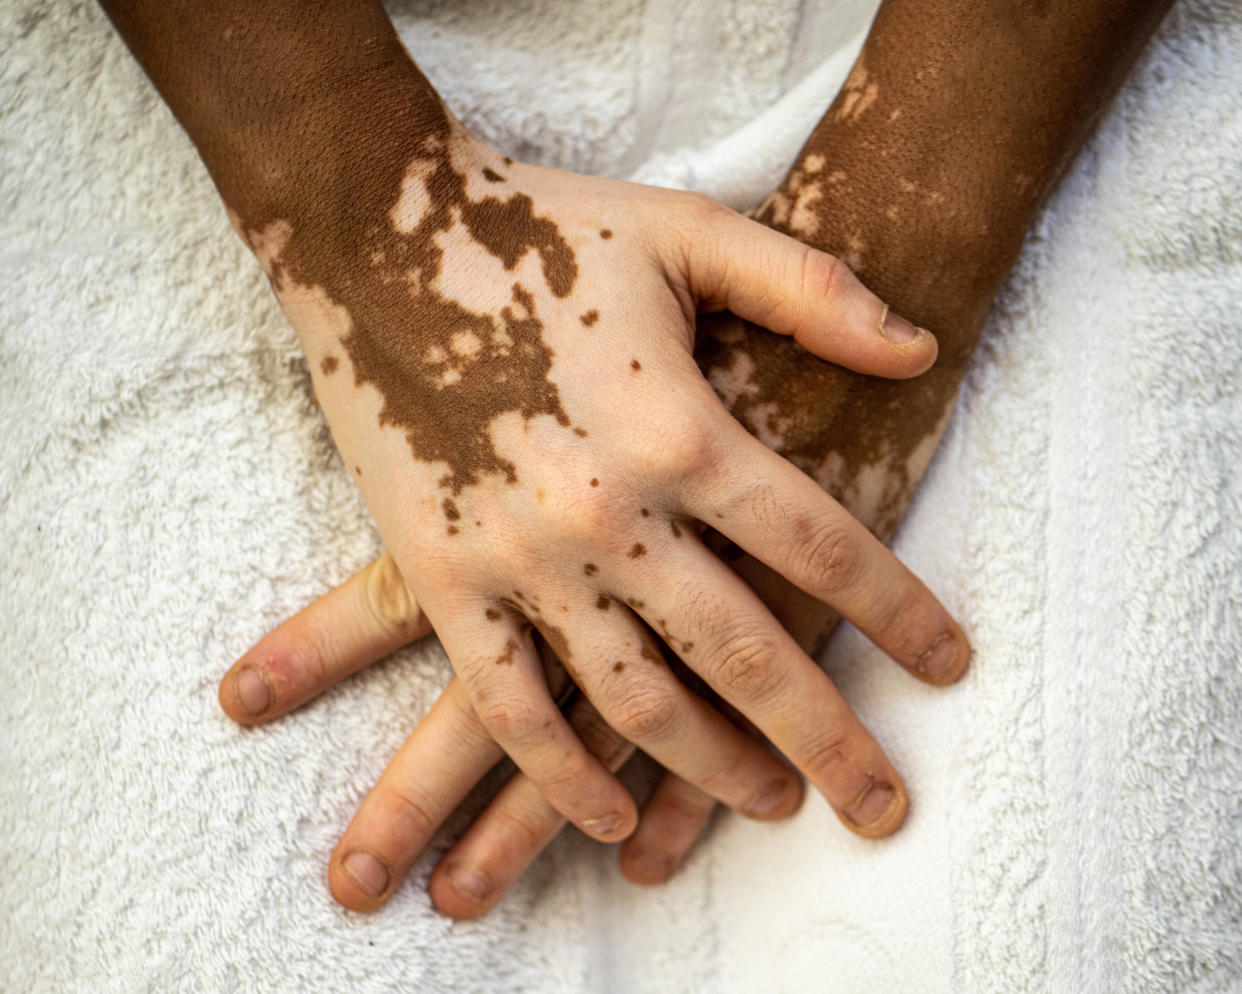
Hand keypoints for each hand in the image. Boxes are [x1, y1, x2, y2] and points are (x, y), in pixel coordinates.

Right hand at [222, 116, 967, 858]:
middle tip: (884, 804)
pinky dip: (560, 776)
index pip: (824, 550)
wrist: (377, 231)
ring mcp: (521, 558)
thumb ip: (814, 291)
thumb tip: (921, 351)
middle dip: (829, 740)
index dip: (900, 614)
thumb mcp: (690, 233)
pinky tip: (610, 820)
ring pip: (636, 703)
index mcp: (682, 431)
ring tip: (773, 804)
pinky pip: (508, 704)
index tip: (949, 666)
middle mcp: (611, 513)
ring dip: (712, 771)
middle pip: (747, 657)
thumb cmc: (543, 227)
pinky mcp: (442, 578)